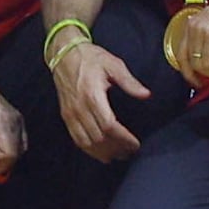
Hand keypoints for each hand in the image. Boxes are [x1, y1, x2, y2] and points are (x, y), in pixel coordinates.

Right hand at [55, 34, 147, 162]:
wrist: (63, 53)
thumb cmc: (90, 58)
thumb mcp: (113, 64)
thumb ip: (129, 81)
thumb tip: (146, 94)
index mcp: (92, 94)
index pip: (109, 126)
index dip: (124, 139)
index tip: (136, 144)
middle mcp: (79, 107)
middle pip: (99, 138)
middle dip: (116, 148)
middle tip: (130, 151)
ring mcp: (70, 113)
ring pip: (86, 142)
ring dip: (103, 152)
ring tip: (118, 154)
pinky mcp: (66, 115)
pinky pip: (76, 138)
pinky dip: (89, 149)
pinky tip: (101, 152)